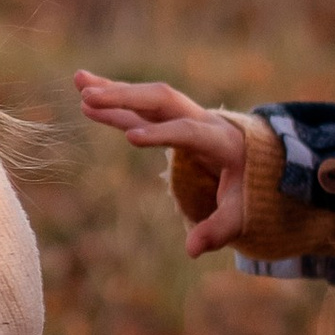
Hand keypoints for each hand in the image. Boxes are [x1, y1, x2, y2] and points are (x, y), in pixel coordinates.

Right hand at [75, 70, 250, 256]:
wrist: (255, 158)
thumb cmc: (245, 187)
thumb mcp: (239, 212)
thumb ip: (218, 229)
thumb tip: (192, 250)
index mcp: (220, 141)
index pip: (189, 132)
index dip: (162, 133)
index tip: (130, 137)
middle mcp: (201, 118)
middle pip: (164, 99)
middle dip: (128, 98)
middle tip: (91, 100)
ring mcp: (184, 113)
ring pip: (147, 96)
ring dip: (113, 90)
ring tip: (79, 84)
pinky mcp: (168, 117)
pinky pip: (138, 103)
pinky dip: (113, 95)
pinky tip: (84, 90)